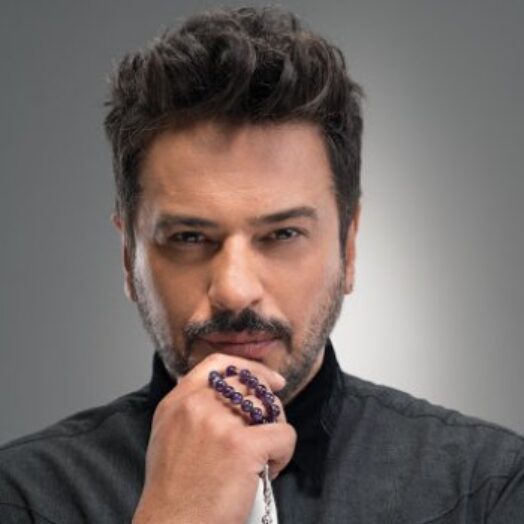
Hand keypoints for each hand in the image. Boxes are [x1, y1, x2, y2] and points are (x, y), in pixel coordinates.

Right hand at [132, 353, 296, 523]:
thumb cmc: (173, 492)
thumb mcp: (169, 436)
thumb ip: (192, 409)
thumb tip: (230, 395)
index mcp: (177, 401)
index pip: (219, 363)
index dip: (251, 368)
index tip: (269, 380)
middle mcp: (196, 405)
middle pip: (251, 385)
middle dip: (268, 407)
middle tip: (269, 431)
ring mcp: (219, 423)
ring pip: (270, 408)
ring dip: (275, 432)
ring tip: (264, 458)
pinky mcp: (242, 446)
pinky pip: (284, 435)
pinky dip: (284, 454)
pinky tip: (269, 471)